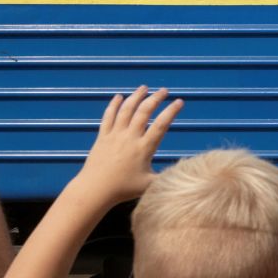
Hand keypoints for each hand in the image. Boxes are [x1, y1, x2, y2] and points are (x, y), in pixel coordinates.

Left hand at [74, 87, 182, 205]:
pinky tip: (119, 96)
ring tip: (144, 88)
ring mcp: (115, 135)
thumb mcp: (149, 185)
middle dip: (156, 98)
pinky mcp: (102, 136)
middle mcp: (130, 138)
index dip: (171, 111)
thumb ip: (166, 176)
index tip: (179, 102)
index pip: (161, 125)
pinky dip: (114, 105)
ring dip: (136, 96)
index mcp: (143, 148)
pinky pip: (108, 116)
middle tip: (164, 91)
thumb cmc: (123, 189)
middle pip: (144, 112)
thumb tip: (183, 171)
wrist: (95, 189)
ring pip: (126, 110)